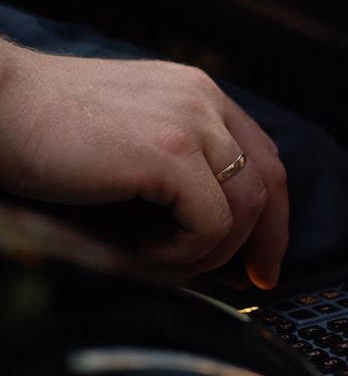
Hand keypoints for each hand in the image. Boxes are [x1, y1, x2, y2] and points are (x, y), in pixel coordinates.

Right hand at [0, 40, 287, 288]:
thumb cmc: (46, 129)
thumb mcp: (132, 134)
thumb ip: (177, 162)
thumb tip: (214, 228)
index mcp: (198, 94)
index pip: (263, 157)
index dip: (272, 212)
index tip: (263, 258)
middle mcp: (204, 102)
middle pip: (268, 182)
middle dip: (267, 240)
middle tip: (250, 281)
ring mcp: (191, 124)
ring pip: (244, 209)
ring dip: (210, 251)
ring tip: (161, 259)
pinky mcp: (170, 154)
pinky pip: (210, 224)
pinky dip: (182, 252)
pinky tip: (141, 249)